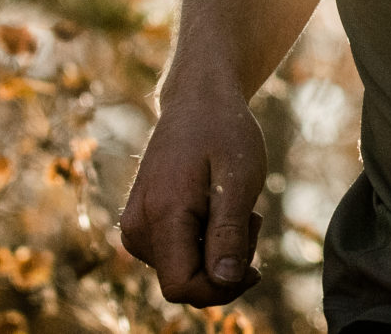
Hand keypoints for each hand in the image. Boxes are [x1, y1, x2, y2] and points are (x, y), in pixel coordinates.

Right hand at [118, 89, 266, 306]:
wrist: (197, 100)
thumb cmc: (224, 133)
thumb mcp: (240, 179)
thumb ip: (229, 233)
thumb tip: (225, 281)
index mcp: (161, 215)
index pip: (182, 287)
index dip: (221, 290)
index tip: (254, 266)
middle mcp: (138, 228)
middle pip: (184, 283)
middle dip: (224, 267)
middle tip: (252, 220)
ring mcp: (135, 227)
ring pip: (182, 271)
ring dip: (216, 253)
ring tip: (235, 208)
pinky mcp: (141, 225)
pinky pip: (175, 255)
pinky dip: (203, 243)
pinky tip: (218, 210)